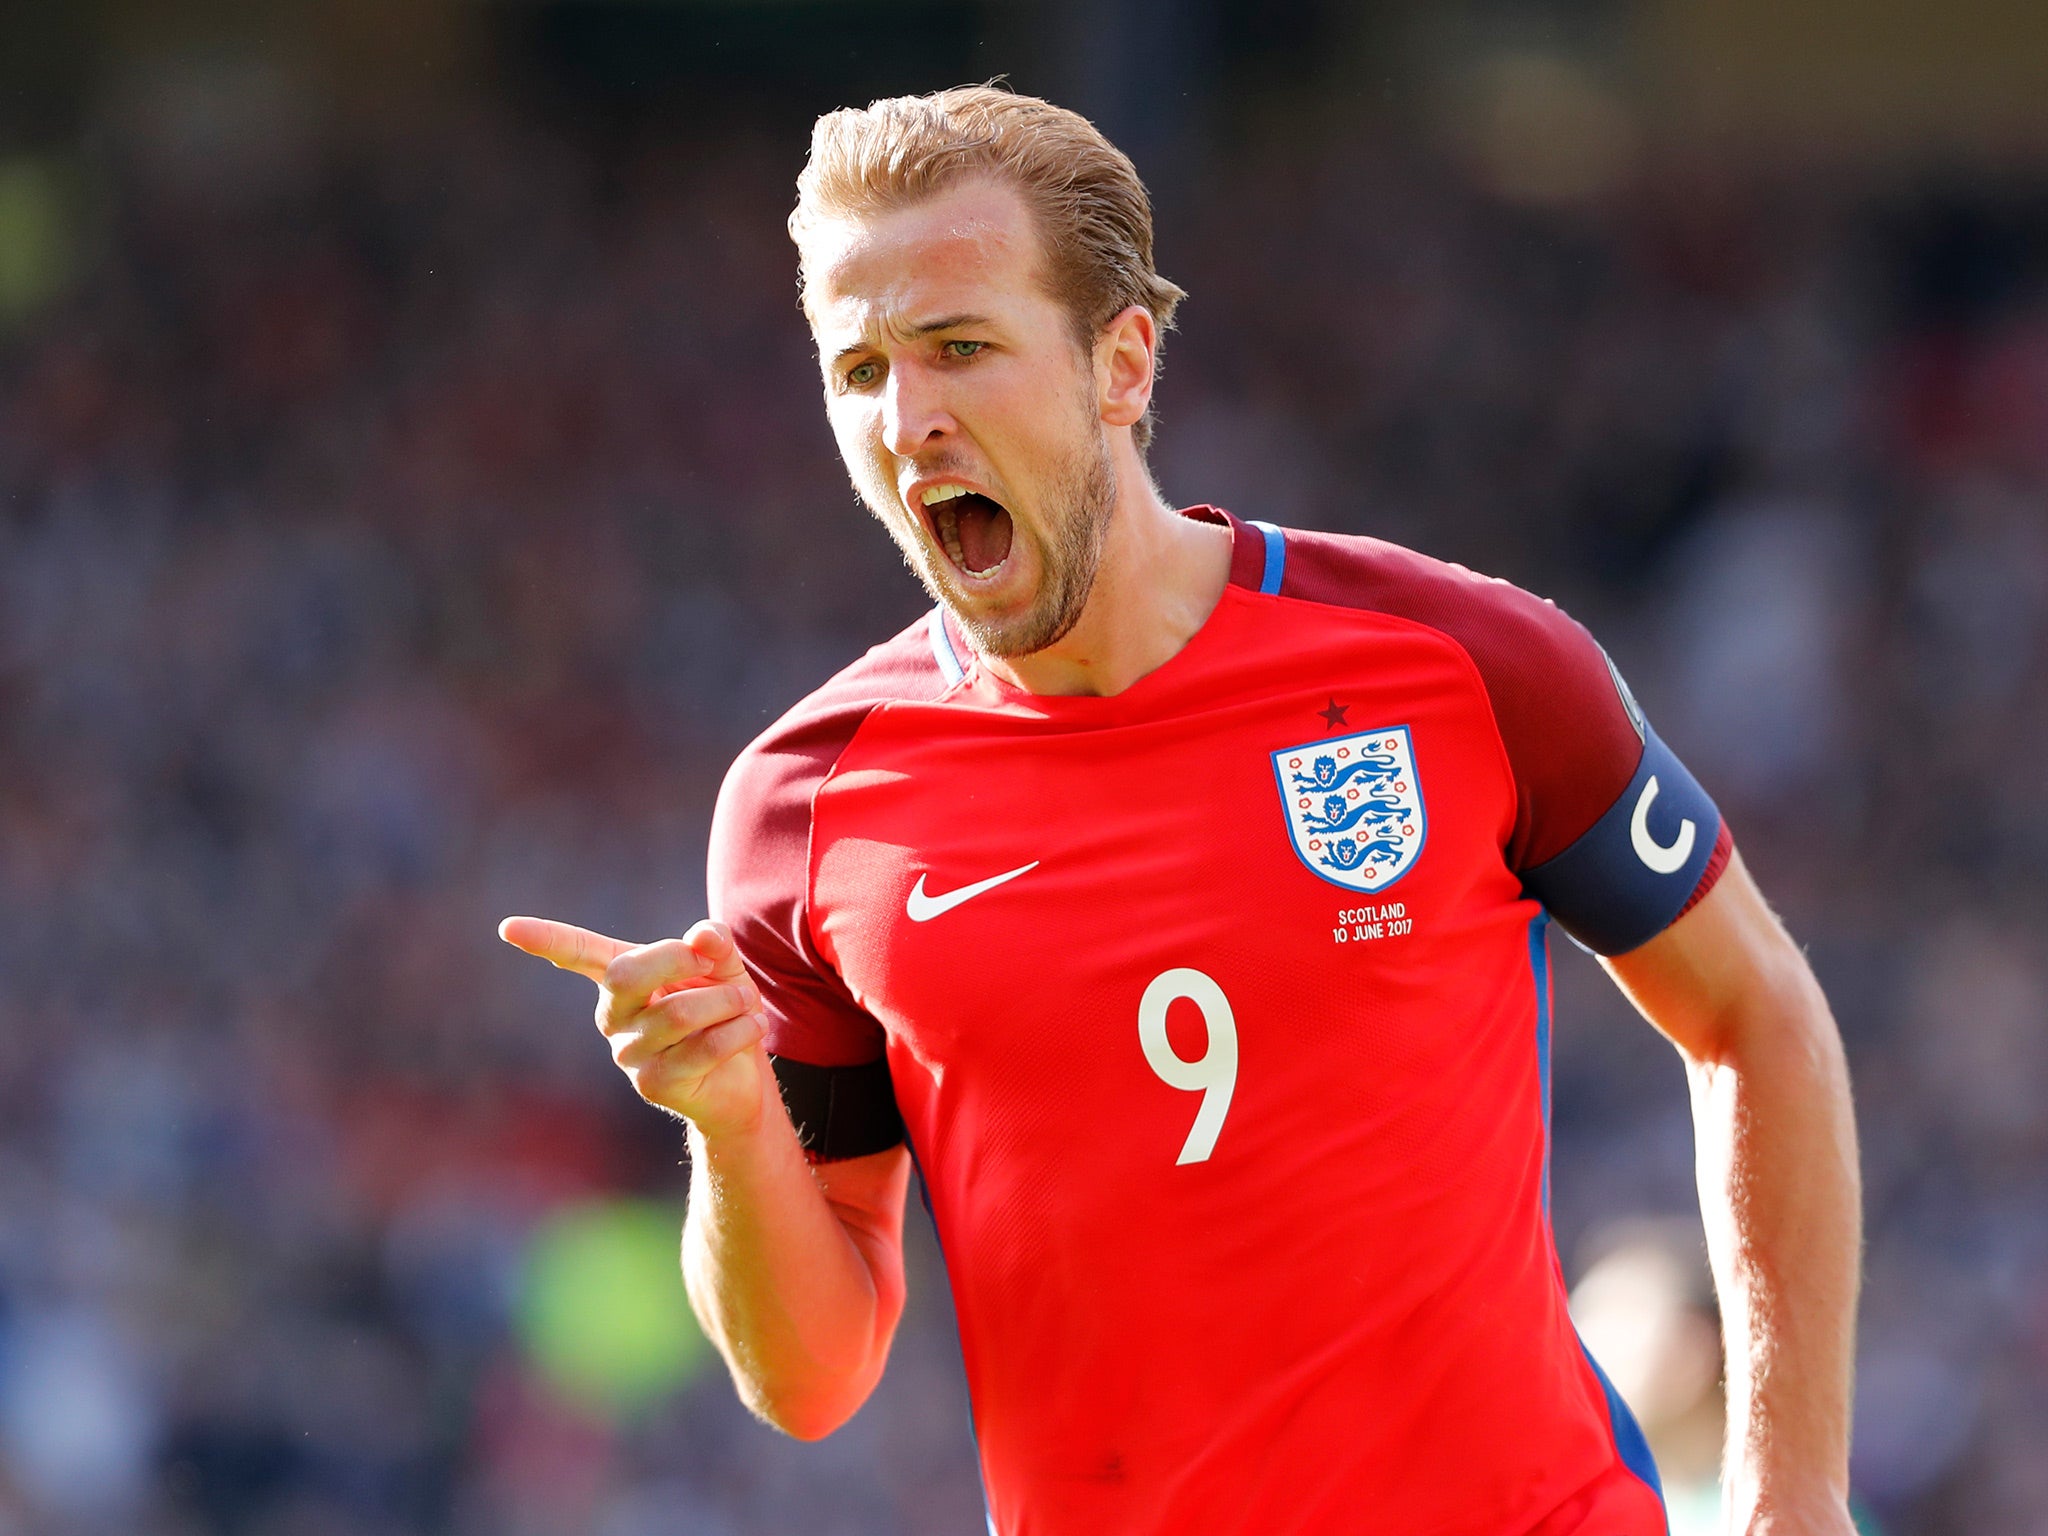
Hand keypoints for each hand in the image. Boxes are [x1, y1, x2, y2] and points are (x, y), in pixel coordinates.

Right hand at [498, 915, 769, 1140]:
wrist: (741, 1077)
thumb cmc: (723, 1009)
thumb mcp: (723, 966)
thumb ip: (713, 944)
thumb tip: (703, 937)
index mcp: (620, 977)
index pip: (577, 953)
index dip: (545, 939)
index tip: (508, 928)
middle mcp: (613, 1015)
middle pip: (627, 975)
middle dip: (679, 960)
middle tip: (713, 965)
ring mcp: (628, 1053)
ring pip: (678, 1013)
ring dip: (727, 1001)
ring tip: (745, 1004)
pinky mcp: (652, 1084)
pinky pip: (701, 1048)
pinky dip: (739, 1031)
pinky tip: (751, 1028)